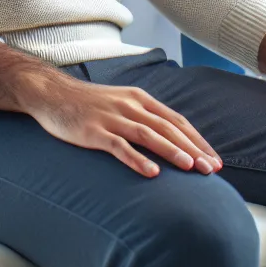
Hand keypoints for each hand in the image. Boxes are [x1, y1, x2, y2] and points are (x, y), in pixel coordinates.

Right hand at [0, 42, 220, 177]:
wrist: (51, 94)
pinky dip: (137, 159)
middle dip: (192, 150)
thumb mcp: (121, 103)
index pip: (177, 120)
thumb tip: (171, 140)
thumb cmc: (88, 104)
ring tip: (190, 168)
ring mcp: (112, 118)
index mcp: (140, 99)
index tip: (214, 159)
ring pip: (149, 135)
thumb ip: (144, 117)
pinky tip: (151, 173)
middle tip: (211, 169)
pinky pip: (119, 146)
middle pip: (168, 128)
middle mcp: (130, 106)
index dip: (197, 141)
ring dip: (172, 152)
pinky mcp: (94, 131)